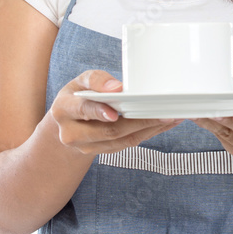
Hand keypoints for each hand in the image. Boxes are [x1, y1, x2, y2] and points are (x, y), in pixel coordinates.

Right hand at [50, 69, 182, 154]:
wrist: (68, 122)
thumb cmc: (78, 95)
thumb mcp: (81, 81)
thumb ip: (96, 80)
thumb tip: (117, 88)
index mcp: (63, 110)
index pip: (82, 110)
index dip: (99, 112)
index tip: (115, 113)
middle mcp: (72, 133)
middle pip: (108, 130)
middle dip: (138, 122)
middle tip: (162, 113)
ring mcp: (87, 147)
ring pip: (121, 140)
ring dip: (147, 129)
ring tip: (169, 118)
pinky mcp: (102, 152)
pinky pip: (127, 144)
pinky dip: (147, 134)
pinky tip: (162, 125)